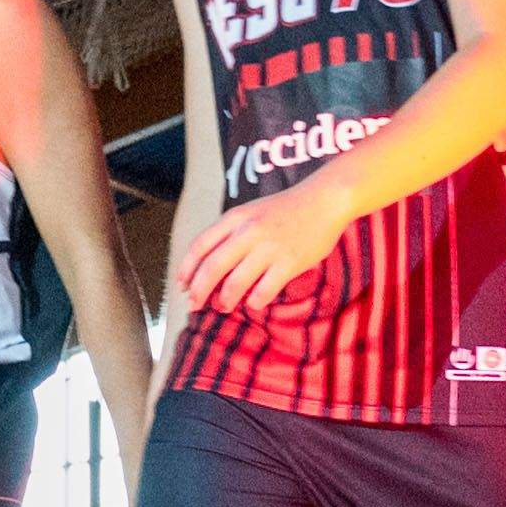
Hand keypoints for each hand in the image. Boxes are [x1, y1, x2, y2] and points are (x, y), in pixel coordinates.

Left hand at [172, 181, 358, 315]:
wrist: (323, 200)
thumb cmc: (285, 209)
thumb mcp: (250, 212)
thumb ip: (230, 233)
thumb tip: (208, 267)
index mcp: (235, 218)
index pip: (200, 246)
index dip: (186, 269)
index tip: (182, 285)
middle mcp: (248, 232)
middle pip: (212, 268)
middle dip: (199, 291)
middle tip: (194, 305)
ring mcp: (269, 248)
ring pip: (235, 283)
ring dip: (225, 300)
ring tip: (224, 306)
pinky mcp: (289, 262)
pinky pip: (264, 291)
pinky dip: (255, 302)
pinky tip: (254, 303)